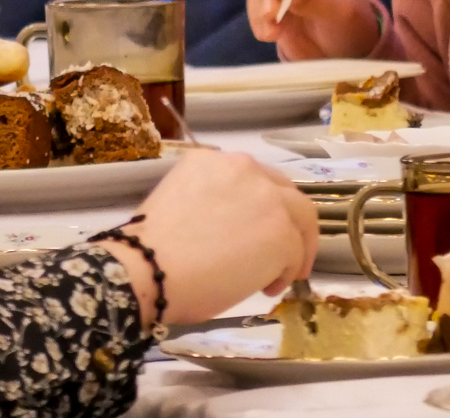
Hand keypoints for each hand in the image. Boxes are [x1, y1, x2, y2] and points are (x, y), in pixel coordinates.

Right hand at [103, 150, 317, 322]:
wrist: (149, 268)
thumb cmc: (153, 249)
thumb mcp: (182, 202)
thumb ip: (214, 202)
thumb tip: (233, 230)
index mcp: (212, 160)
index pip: (254, 179)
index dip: (261, 207)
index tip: (257, 231)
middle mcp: (243, 167)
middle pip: (285, 192)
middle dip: (288, 223)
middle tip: (284, 252)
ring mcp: (266, 197)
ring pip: (300, 217)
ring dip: (296, 246)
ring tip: (285, 273)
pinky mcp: (281, 231)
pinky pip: (295, 252)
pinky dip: (286, 273)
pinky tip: (267, 288)